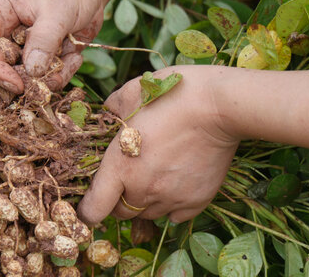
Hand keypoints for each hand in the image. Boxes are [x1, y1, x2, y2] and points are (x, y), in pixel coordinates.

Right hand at [0, 0, 103, 93]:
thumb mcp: (59, 11)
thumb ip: (44, 40)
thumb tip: (32, 72)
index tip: (16, 85)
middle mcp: (1, 29)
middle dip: (20, 78)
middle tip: (46, 78)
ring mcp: (17, 45)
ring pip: (17, 77)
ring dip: (45, 78)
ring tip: (70, 59)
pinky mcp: (34, 57)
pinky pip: (38, 79)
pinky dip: (58, 75)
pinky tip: (74, 57)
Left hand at [77, 66, 239, 223]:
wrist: (221, 105)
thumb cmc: (173, 94)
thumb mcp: (132, 92)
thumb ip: (112, 108)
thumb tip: (106, 113)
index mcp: (120, 166)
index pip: (94, 209)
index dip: (88, 209)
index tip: (91, 202)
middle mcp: (143, 189)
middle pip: (121, 212)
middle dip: (118, 200)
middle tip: (127, 176)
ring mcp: (171, 198)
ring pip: (148, 214)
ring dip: (145, 201)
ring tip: (154, 174)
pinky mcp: (197, 200)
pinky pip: (175, 216)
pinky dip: (171, 205)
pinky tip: (174, 183)